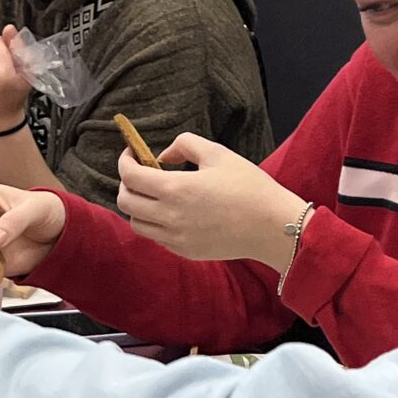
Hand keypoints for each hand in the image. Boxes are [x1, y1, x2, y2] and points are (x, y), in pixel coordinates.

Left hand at [116, 133, 307, 269]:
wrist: (272, 227)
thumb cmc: (249, 187)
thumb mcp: (218, 153)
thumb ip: (184, 145)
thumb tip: (163, 156)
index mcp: (176, 189)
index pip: (130, 176)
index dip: (124, 161)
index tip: (131, 153)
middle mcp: (170, 217)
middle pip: (125, 202)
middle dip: (127, 184)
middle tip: (139, 173)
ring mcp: (175, 238)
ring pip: (136, 223)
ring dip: (138, 206)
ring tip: (153, 194)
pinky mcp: (184, 251)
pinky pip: (156, 237)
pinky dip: (155, 223)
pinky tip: (171, 211)